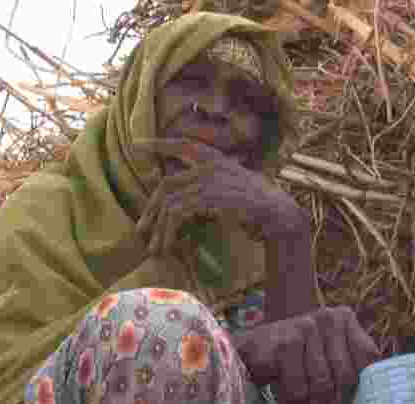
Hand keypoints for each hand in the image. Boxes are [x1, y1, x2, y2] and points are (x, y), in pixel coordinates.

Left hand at [136, 138, 307, 257]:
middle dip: (150, 209)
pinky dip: (169, 232)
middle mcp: (209, 165)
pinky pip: (178, 214)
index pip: (182, 145)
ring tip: (154, 248)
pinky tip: (168, 245)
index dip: (159, 144)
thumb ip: (209, 186)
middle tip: (142, 230)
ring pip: (169, 203)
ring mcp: (209, 180)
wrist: (277, 212)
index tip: (137, 144)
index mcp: (215, 158)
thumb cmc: (258, 204)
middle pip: (166, 184)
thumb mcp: (232, 186)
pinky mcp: (209, 198)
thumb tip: (183, 201)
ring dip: (159, 228)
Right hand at [233, 307, 381, 403]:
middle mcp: (328, 318)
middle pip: (346, 375)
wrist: (245, 352)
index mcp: (344, 319)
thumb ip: (345, 374)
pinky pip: (298, 389)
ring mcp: (306, 327)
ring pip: (322, 386)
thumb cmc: (291, 362)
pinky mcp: (285, 343)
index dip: (367, 391)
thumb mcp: (322, 359)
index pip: (368, 358)